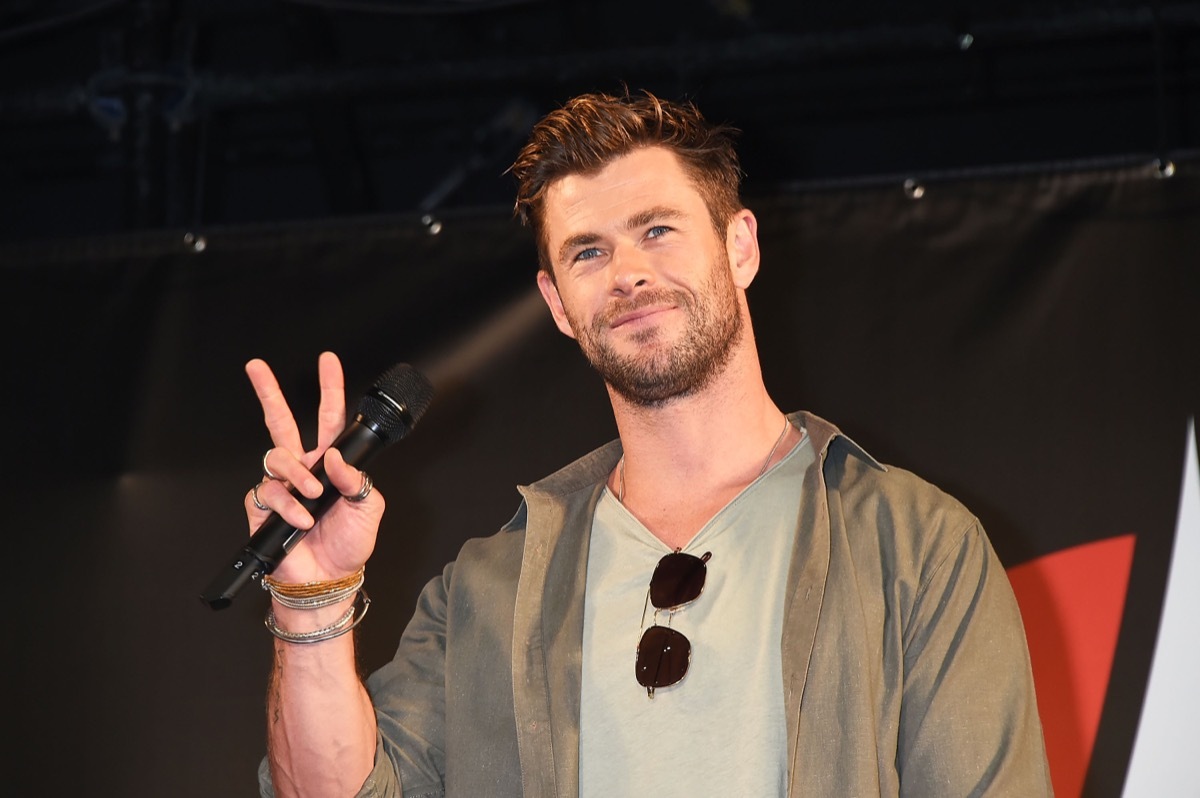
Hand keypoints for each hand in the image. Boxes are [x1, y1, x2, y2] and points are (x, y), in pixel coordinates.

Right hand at [243, 351, 383, 582]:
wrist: (329, 579)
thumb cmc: (350, 544)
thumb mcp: (368, 507)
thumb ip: (356, 478)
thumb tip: (335, 457)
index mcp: (329, 464)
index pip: (329, 419)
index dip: (329, 389)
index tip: (328, 361)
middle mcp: (303, 470)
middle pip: (280, 422)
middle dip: (268, 392)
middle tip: (256, 366)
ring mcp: (282, 487)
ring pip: (277, 458)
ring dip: (297, 475)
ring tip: (313, 496)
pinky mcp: (263, 508)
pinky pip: (269, 493)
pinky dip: (289, 506)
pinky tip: (303, 520)